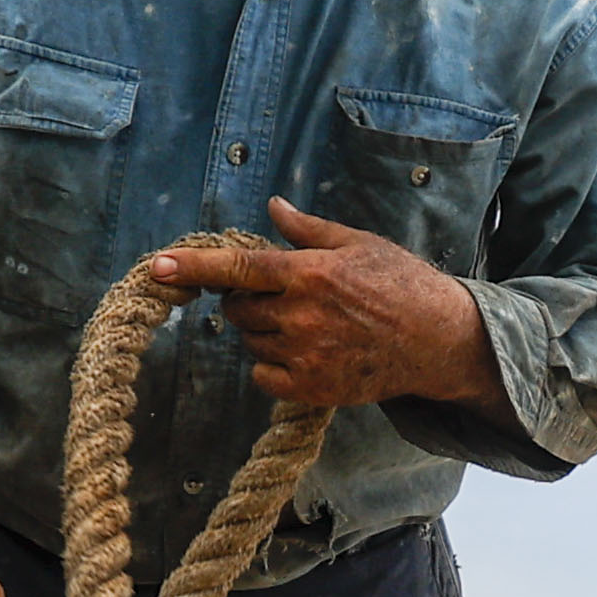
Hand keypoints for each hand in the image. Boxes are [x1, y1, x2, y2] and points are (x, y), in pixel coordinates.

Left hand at [146, 201, 497, 413]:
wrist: (439, 340)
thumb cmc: (402, 284)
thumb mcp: (358, 243)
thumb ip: (307, 229)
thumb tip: (272, 207)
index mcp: (308, 272)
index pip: (237, 267)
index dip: (193, 268)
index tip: (157, 268)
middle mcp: (301, 315)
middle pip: (236, 310)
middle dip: (244, 302)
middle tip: (280, 298)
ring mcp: (306, 355)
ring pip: (250, 343)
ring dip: (261, 333)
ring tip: (305, 326)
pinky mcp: (313, 389)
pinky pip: (264, 378)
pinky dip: (271, 367)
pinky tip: (302, 355)